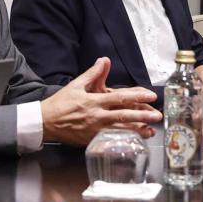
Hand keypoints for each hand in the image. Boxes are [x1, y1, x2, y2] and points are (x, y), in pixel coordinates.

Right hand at [40, 57, 161, 145]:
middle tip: (158, 116)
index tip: (150, 95)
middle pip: (123, 116)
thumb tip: (104, 60)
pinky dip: (123, 141)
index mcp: (94, 101)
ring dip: (136, 131)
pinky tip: (134, 142)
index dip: (136, 96)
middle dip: (142, 116)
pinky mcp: (91, 141)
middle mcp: (96, 117)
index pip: (119, 98)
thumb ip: (93, 73)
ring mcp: (94, 131)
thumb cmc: (60, 103)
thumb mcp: (76, 85)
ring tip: (151, 131)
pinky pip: (110, 141)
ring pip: (119, 131)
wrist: (44, 123)